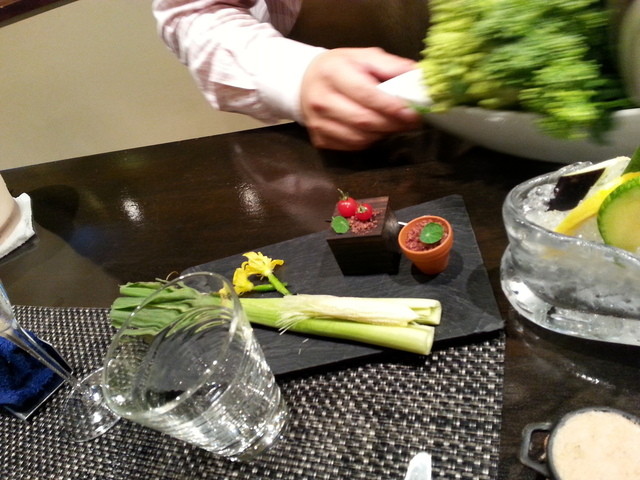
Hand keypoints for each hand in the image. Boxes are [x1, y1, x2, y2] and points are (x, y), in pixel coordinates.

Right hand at [299, 47, 421, 150]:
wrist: (303, 82)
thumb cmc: (339, 68)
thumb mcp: (362, 57)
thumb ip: (391, 65)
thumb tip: (419, 76)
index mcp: (333, 73)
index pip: (366, 94)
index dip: (392, 107)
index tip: (413, 112)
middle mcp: (322, 100)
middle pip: (364, 120)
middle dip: (393, 124)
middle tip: (412, 121)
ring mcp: (319, 123)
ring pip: (360, 138)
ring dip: (383, 134)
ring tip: (395, 124)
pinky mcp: (320, 139)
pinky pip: (352, 146)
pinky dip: (370, 140)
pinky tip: (376, 129)